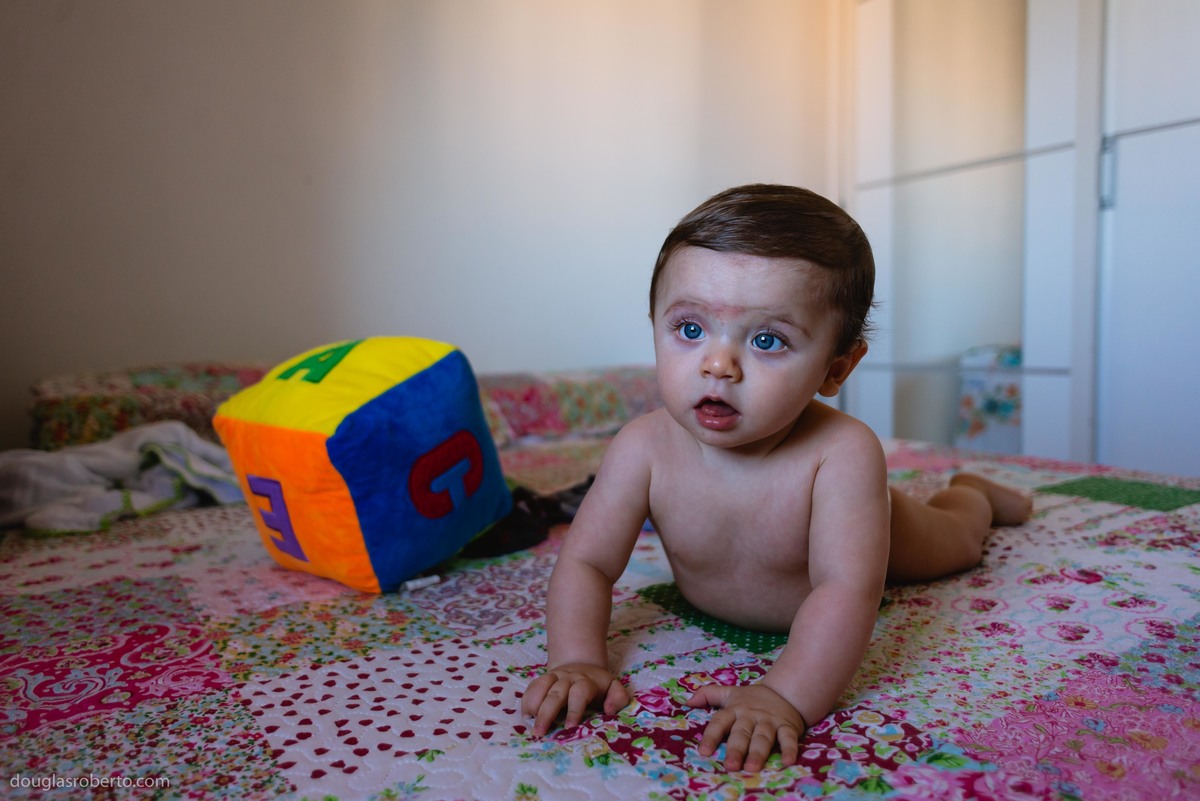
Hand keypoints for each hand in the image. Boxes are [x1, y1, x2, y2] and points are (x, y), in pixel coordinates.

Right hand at [521, 662, 629, 735]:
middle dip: (547, 713)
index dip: (574, 710)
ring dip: (534, 705)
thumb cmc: (598, 685)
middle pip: (556, 693)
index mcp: (586, 681)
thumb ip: (618, 697)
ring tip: (530, 723)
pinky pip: (531, 687)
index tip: (570, 727)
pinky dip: (527, 700)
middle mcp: (568, 678)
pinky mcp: (542, 679)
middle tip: (541, 732)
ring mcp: (553, 676)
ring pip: (540, 687)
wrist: (581, 664)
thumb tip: (609, 710)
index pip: (579, 693)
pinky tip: (526, 715)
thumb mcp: (614, 687)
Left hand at [686, 683, 805, 771]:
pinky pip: (788, 738)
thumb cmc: (752, 699)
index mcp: (735, 709)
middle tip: (730, 765)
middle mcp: (751, 715)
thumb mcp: (729, 693)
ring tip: (752, 767)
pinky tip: (787, 761)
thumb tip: (688, 701)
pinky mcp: (787, 726)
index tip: (704, 751)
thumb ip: (708, 695)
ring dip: (757, 752)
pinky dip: (789, 749)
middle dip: (736, 749)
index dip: (711, 736)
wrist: (784, 691)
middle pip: (741, 733)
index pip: (720, 722)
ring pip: (763, 737)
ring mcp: (769, 721)